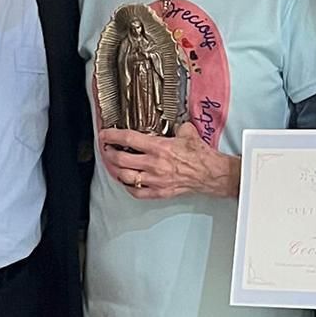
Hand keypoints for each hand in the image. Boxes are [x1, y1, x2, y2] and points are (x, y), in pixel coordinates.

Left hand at [99, 123, 239, 200]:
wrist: (211, 174)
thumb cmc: (201, 156)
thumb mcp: (188, 132)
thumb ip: (176, 126)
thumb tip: (173, 124)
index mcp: (159, 147)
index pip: (128, 139)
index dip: (112, 136)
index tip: (105, 134)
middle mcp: (154, 164)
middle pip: (121, 160)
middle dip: (108, 154)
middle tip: (106, 149)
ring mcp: (155, 180)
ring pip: (125, 177)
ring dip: (115, 170)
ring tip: (112, 164)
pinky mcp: (159, 192)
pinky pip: (137, 192)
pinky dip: (128, 186)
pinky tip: (126, 181)